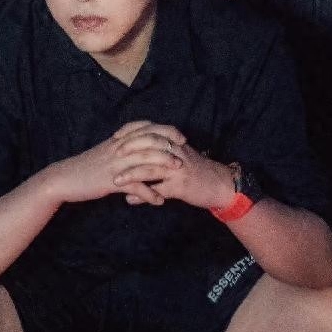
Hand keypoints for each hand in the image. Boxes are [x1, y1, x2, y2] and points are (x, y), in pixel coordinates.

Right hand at [47, 121, 186, 206]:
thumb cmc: (86, 167)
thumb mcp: (106, 152)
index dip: (165, 130)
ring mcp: (115, 164)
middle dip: (169, 146)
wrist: (64, 179)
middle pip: (149, 140)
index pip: (146, 128)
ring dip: (164, 166)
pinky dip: (149, 193)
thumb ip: (122, 146)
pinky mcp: (110, 181)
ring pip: (144, 160)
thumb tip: (138, 145)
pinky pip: (134, 186)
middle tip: (184, 154)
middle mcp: (119, 148)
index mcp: (119, 140)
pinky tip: (159, 201)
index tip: (180, 136)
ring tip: (178, 173)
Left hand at [111, 123, 236, 210]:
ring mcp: (178, 170)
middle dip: (128, 151)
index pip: (150, 131)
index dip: (132, 132)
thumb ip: (162, 154)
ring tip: (116, 181)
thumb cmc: (198, 171)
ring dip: (131, 175)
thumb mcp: (180, 157)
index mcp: (175, 143)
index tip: (115, 136)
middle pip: (148, 147)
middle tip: (111, 156)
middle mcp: (176, 153)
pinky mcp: (181, 186)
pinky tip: (130, 200)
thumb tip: (143, 151)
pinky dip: (143, 196)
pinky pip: (159, 191)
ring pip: (151, 169)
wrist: (220, 185)